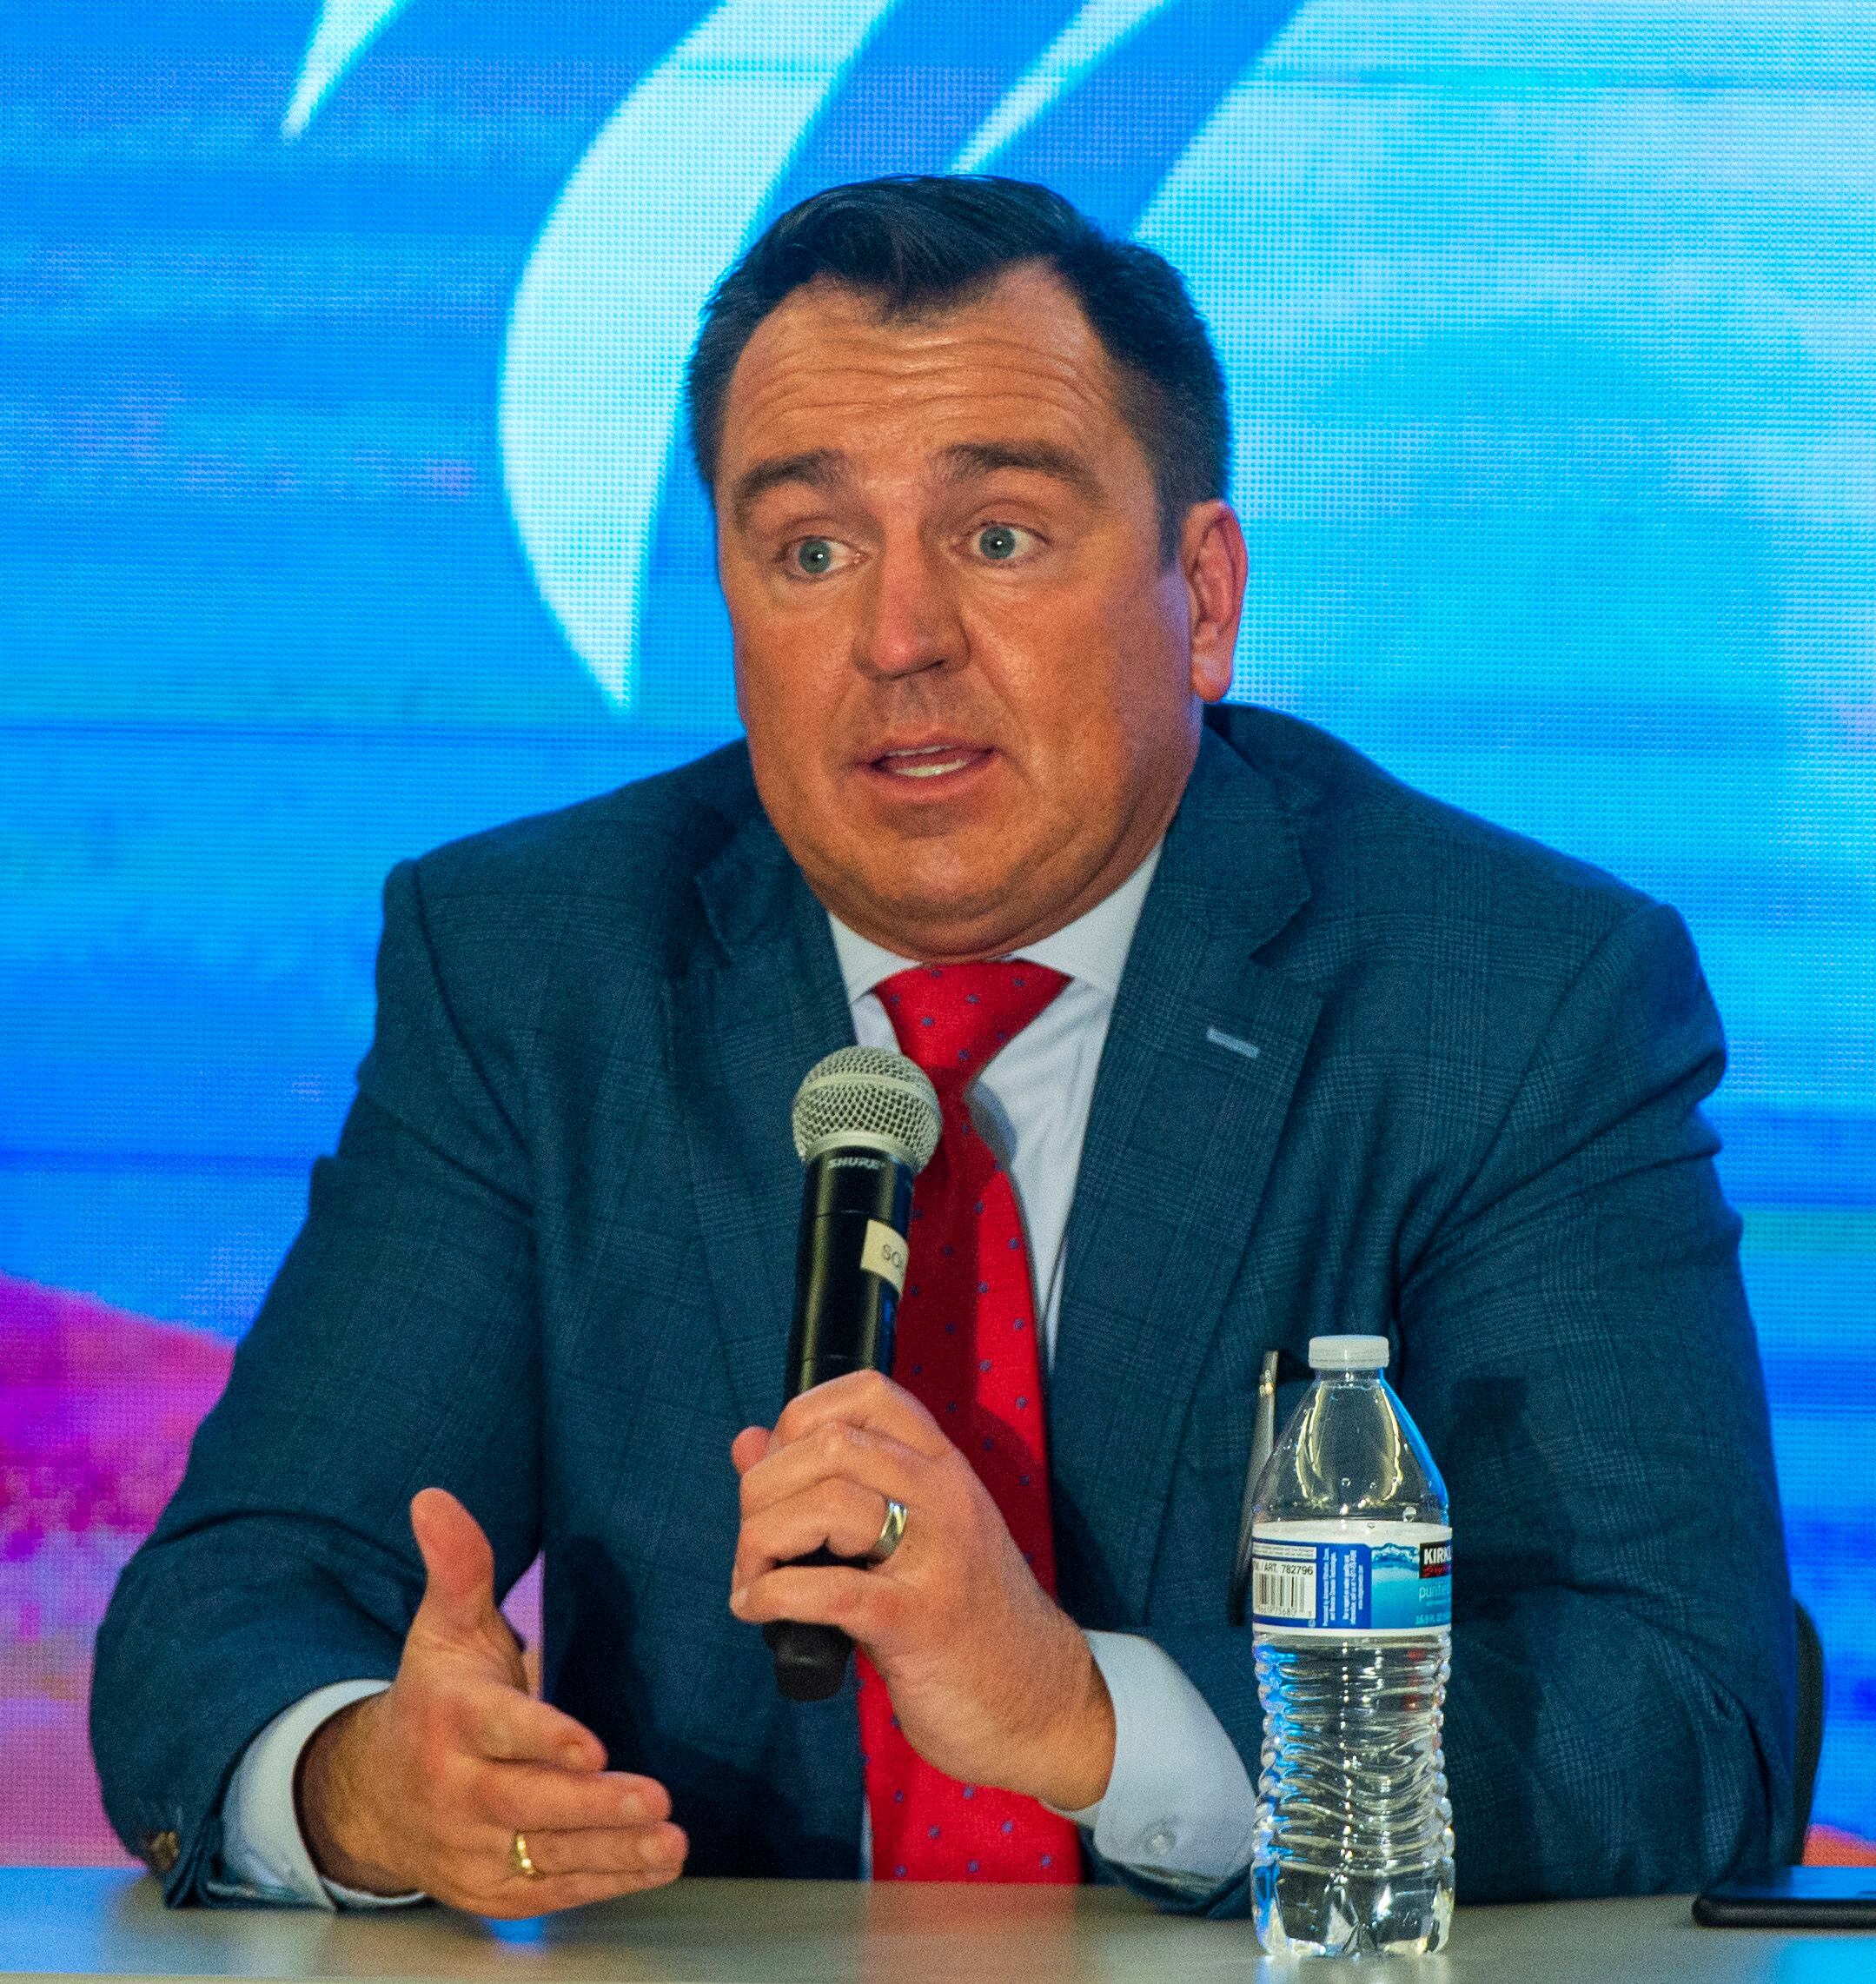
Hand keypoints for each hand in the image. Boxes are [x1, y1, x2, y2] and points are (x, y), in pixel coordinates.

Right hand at [296, 1488, 687, 1915]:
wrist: (373, 1793)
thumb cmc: (434, 1695)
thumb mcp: (444, 1625)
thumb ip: (458, 1565)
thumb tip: (433, 1498)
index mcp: (448, 1719)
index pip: (499, 1732)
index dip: (545, 1739)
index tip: (592, 1744)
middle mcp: (455, 1789)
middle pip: (526, 1805)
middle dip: (592, 1806)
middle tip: (656, 1799)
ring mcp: (469, 1847)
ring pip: (543, 1856)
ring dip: (611, 1852)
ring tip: (670, 1841)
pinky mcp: (488, 1890)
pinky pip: (546, 1892)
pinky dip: (600, 1883)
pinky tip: (650, 1865)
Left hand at [728, 1371, 1114, 1810]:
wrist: (1041, 1700)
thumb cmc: (967, 1619)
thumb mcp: (910, 1535)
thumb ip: (830, 1484)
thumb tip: (748, 1443)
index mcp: (941, 1468)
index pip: (866, 1392)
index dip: (800, 1418)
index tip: (779, 1468)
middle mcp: (943, 1496)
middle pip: (827, 1445)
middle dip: (763, 1490)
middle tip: (755, 1541)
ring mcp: (935, 1556)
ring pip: (824, 1505)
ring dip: (760, 1542)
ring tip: (754, 1579)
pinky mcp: (917, 1622)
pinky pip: (826, 1589)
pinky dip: (771, 1594)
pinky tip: (758, 1608)